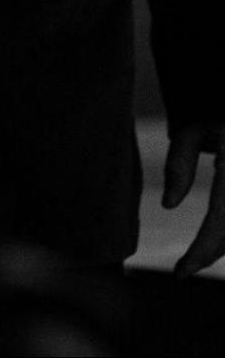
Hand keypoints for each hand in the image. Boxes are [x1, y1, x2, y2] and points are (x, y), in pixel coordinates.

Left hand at [165, 119, 224, 277]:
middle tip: (184, 267)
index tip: (181, 272)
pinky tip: (214, 242)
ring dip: (223, 246)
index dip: (201, 252)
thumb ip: (179, 165)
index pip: (219, 220)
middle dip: (211, 253)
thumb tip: (169, 205)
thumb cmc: (215, 115)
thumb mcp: (192, 131)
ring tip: (197, 256)